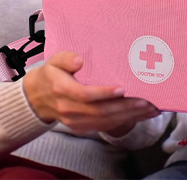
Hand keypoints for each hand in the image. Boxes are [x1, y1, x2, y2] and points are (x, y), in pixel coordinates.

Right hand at [22, 51, 159, 133]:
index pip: (84, 95)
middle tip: (147, 102)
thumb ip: (65, 59)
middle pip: (100, 111)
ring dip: (130, 117)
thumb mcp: (53, 61)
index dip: (103, 93)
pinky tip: (140, 116)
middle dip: (125, 108)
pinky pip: (105, 127)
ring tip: (150, 109)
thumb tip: (78, 61)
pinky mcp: (82, 128)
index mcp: (61, 90)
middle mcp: (68, 109)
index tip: (122, 89)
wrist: (36, 99)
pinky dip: (124, 122)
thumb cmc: (50, 75)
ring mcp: (75, 121)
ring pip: (105, 122)